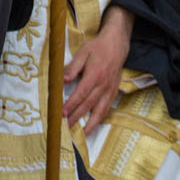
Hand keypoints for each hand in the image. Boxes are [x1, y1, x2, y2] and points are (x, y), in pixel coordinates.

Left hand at [62, 5, 133, 135]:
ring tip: (82, 134)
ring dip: (90, 123)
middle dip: (77, 117)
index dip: (71, 104)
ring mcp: (110, 90)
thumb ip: (73, 67)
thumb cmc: (97, 48)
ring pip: (100, 110)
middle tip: (66, 127)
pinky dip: (100, 118)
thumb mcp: (83, 52)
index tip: (62, 113)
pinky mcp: (114, 92)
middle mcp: (103, 85)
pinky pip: (107, 108)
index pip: (81, 93)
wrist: (116, 46)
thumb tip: (63, 80)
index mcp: (95, 74)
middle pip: (89, 104)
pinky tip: (93, 125)